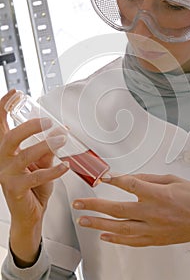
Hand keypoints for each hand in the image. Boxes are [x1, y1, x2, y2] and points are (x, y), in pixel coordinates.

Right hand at [0, 90, 67, 264]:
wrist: (30, 213)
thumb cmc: (33, 187)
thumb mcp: (41, 163)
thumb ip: (47, 148)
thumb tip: (60, 132)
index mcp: (7, 150)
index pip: (1, 125)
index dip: (4, 107)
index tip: (15, 94)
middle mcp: (3, 161)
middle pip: (11, 137)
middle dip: (31, 126)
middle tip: (49, 121)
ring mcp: (7, 175)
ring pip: (25, 155)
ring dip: (46, 145)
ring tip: (62, 139)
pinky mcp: (16, 189)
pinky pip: (37, 176)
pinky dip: (53, 170)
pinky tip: (65, 165)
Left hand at [73, 173, 189, 247]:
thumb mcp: (173, 179)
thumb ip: (150, 179)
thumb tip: (131, 178)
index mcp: (157, 194)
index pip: (128, 185)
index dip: (113, 180)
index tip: (102, 178)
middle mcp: (152, 213)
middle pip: (117, 208)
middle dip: (94, 206)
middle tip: (79, 204)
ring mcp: (153, 228)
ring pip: (120, 228)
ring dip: (99, 224)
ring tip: (84, 221)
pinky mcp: (156, 239)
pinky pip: (132, 241)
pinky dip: (116, 239)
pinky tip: (105, 236)